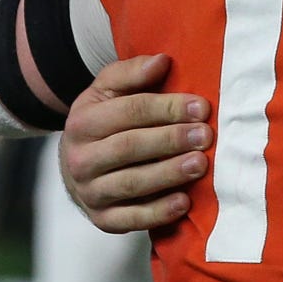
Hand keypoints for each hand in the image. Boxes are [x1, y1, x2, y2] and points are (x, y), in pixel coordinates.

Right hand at [60, 54, 211, 232]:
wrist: (77, 164)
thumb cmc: (104, 121)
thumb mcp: (108, 91)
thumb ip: (132, 74)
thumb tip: (162, 61)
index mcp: (82, 122)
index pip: (128, 112)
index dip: (166, 108)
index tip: (201, 107)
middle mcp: (80, 159)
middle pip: (129, 147)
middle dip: (170, 140)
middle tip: (205, 136)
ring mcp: (90, 192)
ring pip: (131, 183)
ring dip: (168, 174)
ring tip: (201, 164)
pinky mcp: (102, 219)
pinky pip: (130, 219)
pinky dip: (158, 212)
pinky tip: (184, 203)